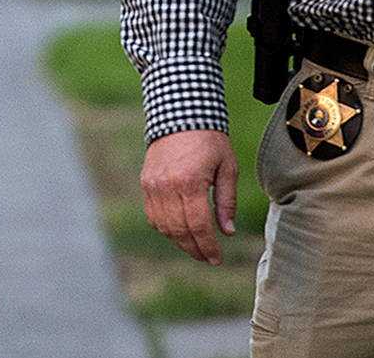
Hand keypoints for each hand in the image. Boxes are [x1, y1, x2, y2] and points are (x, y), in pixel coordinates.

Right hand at [141, 127, 237, 263]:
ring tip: (196, 248)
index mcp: (190, 181)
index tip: (217, 259)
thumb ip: (226, 201)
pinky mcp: (146, 182)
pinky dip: (165, 228)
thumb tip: (227, 231)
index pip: (198, 225)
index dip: (208, 246)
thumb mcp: (227, 168)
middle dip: (195, 249)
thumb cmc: (210, 140)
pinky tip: (179, 231)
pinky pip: (153, 215)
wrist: (180, 114)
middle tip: (208, 258)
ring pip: (163, 226)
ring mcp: (153, 185)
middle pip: (179, 230)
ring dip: (180, 242)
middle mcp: (167, 186)